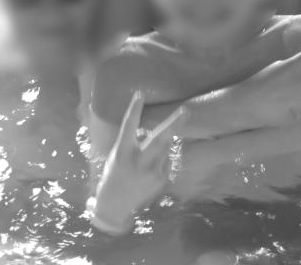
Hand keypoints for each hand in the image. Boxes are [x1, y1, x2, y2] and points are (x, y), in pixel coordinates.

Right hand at [88, 92, 187, 234]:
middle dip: (175, 123)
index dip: (134, 109)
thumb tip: (149, 131)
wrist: (116, 205)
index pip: (128, 126)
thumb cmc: (114, 175)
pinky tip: (149, 172)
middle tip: (185, 111)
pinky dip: (162, 160)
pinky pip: (167, 161)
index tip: (140, 94)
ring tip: (147, 159)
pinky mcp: (162, 179)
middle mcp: (138, 160)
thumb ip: (132, 143)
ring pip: (165, 148)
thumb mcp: (117, 155)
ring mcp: (152, 171)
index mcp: (122, 151)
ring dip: (162, 146)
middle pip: (160, 137)